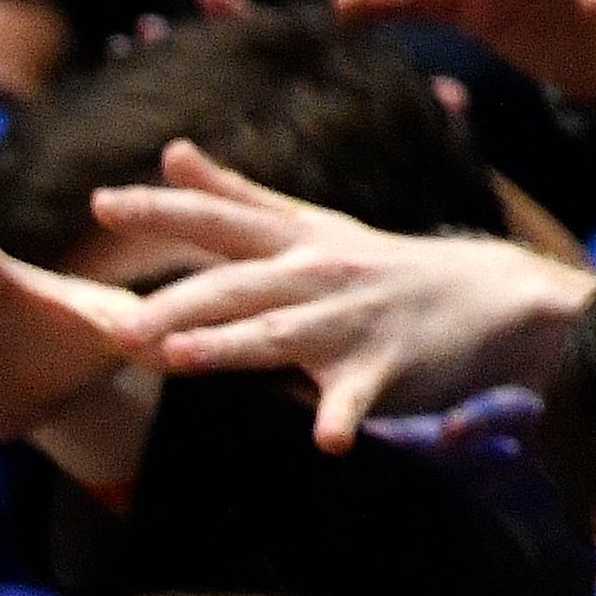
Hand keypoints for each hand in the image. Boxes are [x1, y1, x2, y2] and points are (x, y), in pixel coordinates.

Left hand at [99, 145, 595, 451]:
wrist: (494, 299)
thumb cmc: (384, 268)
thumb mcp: (311, 224)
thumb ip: (237, 197)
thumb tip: (171, 154)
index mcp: (295, 242)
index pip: (219, 220)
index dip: (162, 210)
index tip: (101, 201)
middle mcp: (316, 275)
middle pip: (236, 286)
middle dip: (176, 303)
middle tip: (118, 326)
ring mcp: (349, 322)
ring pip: (280, 335)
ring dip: (231, 346)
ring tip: (181, 358)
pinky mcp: (383, 370)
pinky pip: (356, 400)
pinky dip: (341, 419)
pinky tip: (328, 441)